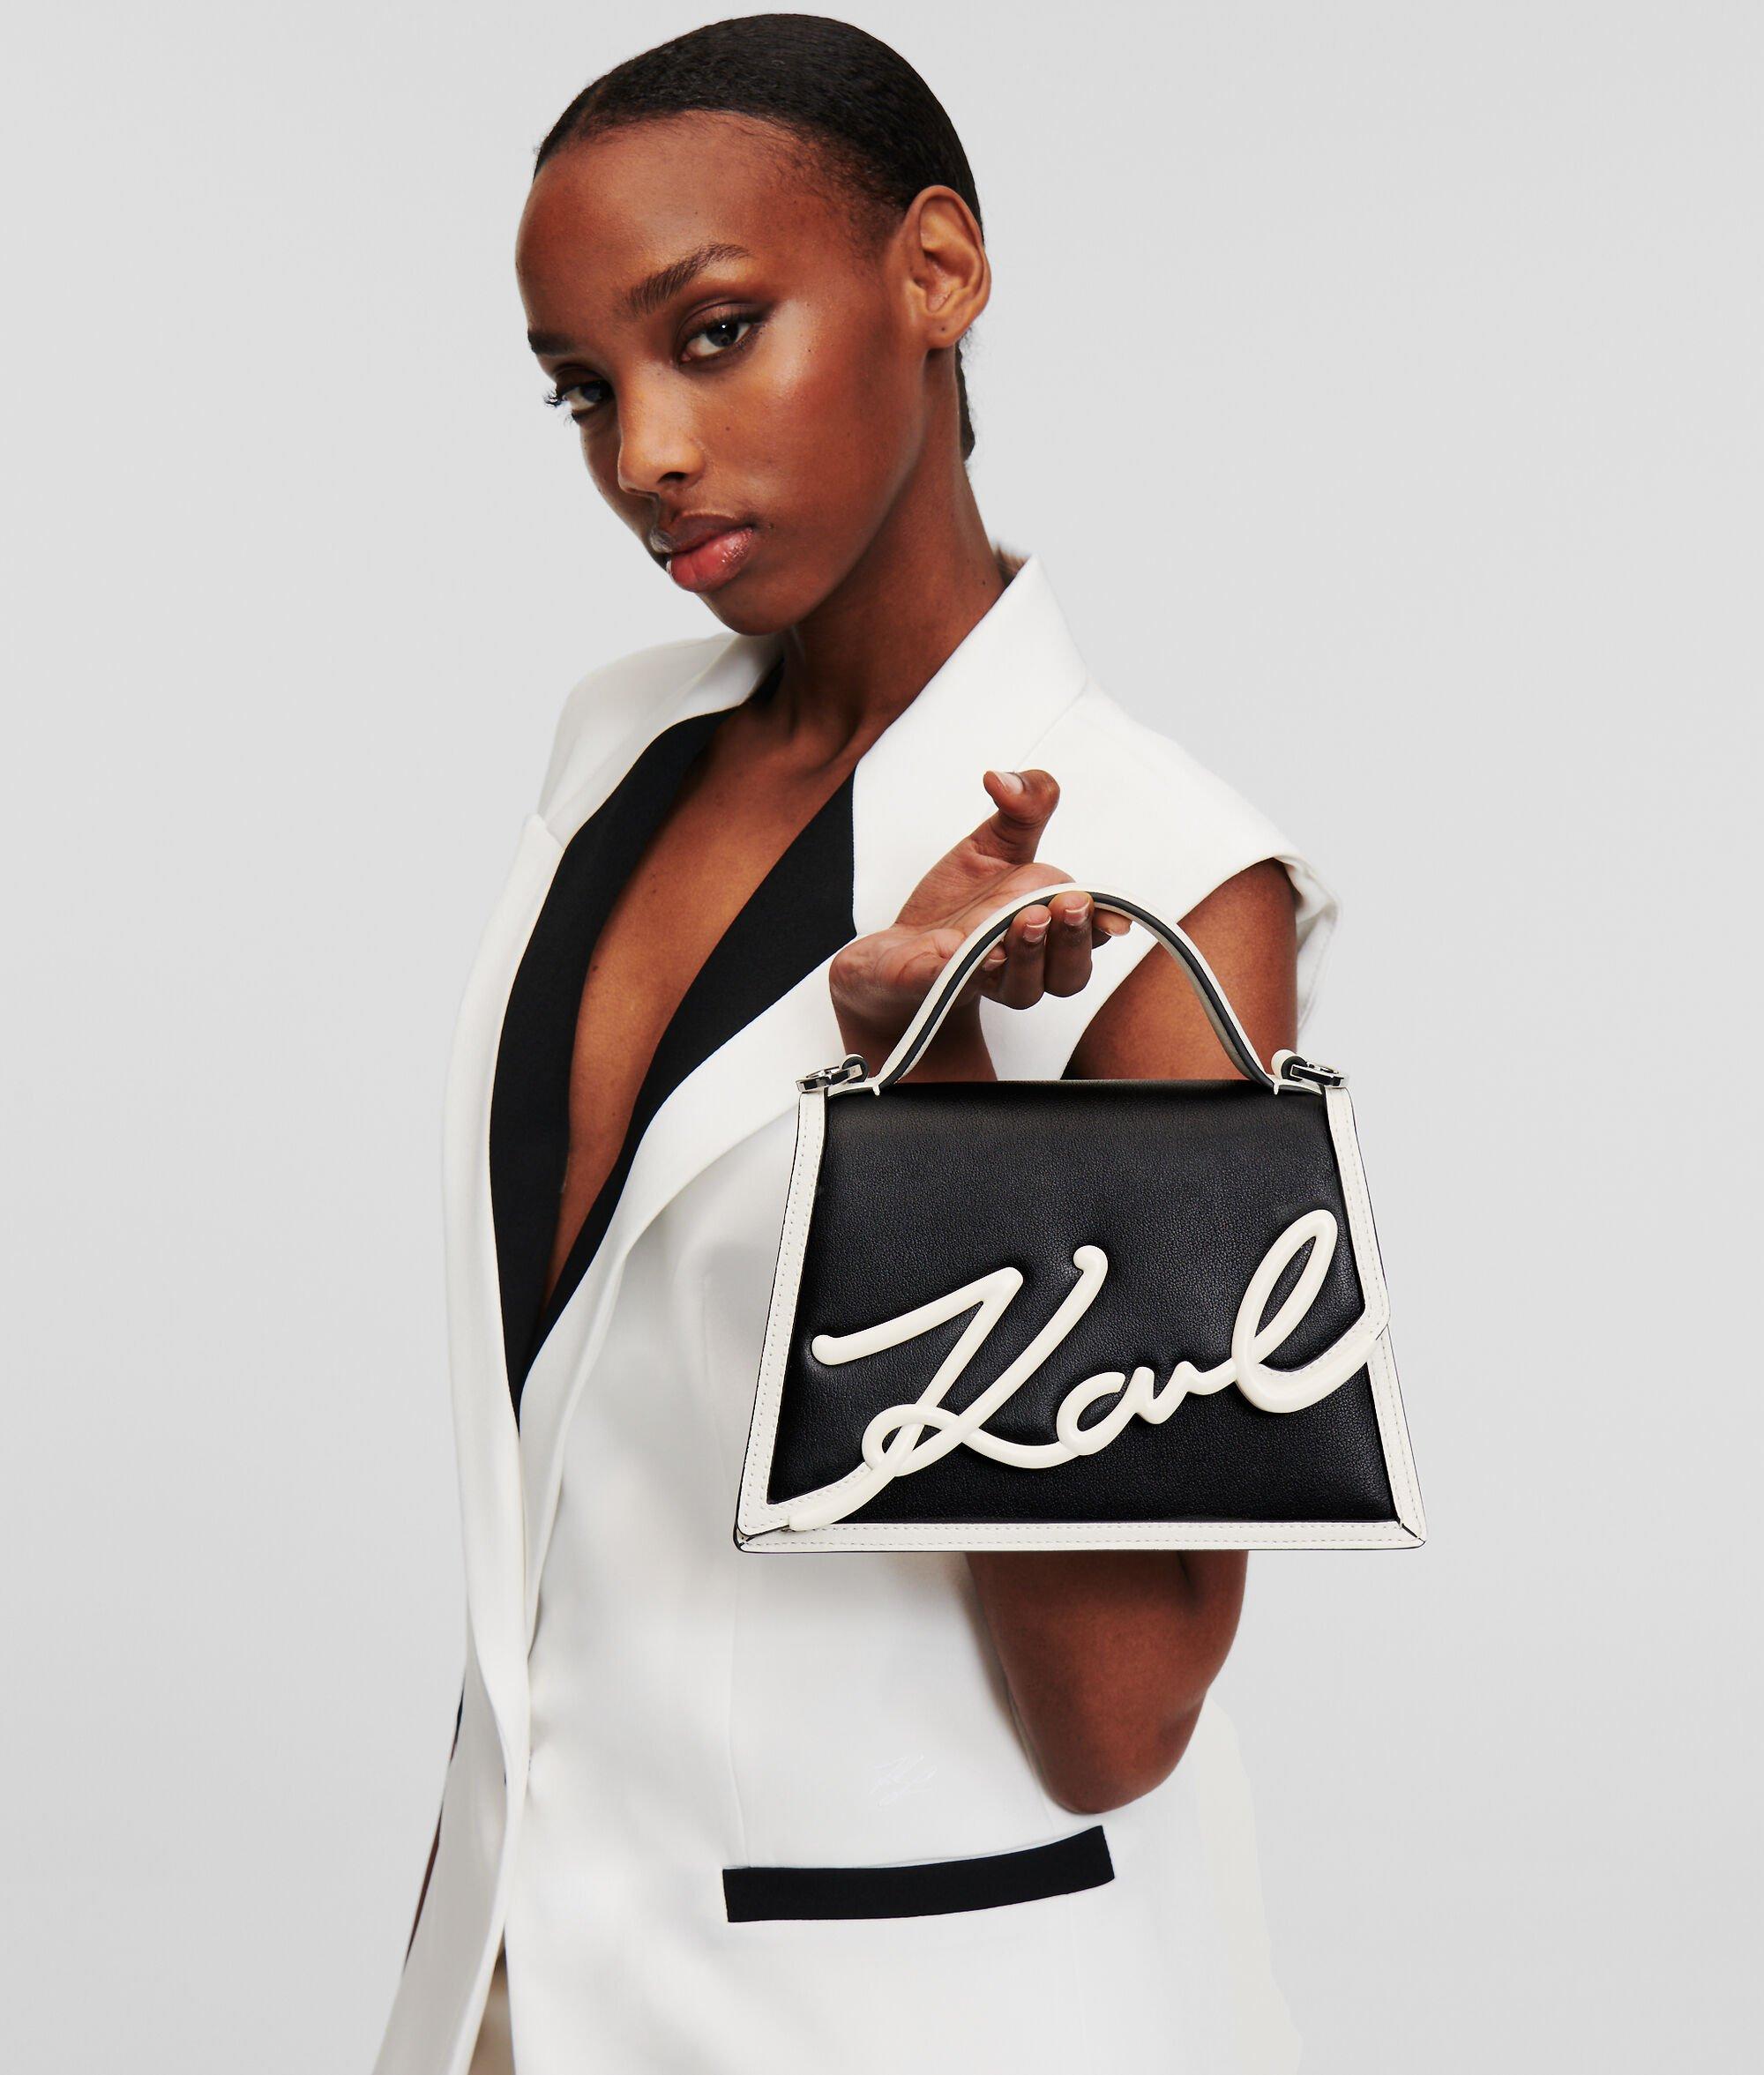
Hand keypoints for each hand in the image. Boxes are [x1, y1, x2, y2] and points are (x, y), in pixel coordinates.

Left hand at [828, 768, 1128, 1079]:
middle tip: (1064, 905)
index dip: (1106, 926)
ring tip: (1025, 920)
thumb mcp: (995, 843)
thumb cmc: (961, 901)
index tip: (1113, 916)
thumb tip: (1001, 779)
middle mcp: (1027, 962)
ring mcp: (984, 979)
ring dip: (1029, 957)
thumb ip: (1021, 807)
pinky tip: (954, 949)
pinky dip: (955, 969)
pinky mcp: (935, 985)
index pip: (1093, 934)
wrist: (902, 947)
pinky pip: (948, 984)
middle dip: (1072, 940)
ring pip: (1022, 989)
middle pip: (1068, 973)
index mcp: (1051, 924)